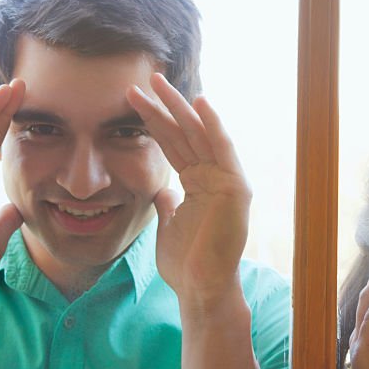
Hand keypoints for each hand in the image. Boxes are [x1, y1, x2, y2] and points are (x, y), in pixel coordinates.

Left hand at [126, 74, 250, 305]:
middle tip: (144, 79)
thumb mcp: (169, 225)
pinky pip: (223, 150)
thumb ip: (167, 204)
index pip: (173, 145)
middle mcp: (214, 177)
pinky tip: (201, 102)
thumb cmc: (186, 264)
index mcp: (198, 184)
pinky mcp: (236, 188)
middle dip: (164, 106)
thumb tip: (162, 191)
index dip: (154, 122)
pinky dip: (214, 125)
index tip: (132, 101)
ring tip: (159, 83)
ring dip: (180, 107)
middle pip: (185, 134)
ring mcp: (227, 181)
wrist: (200, 289)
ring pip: (200, 135)